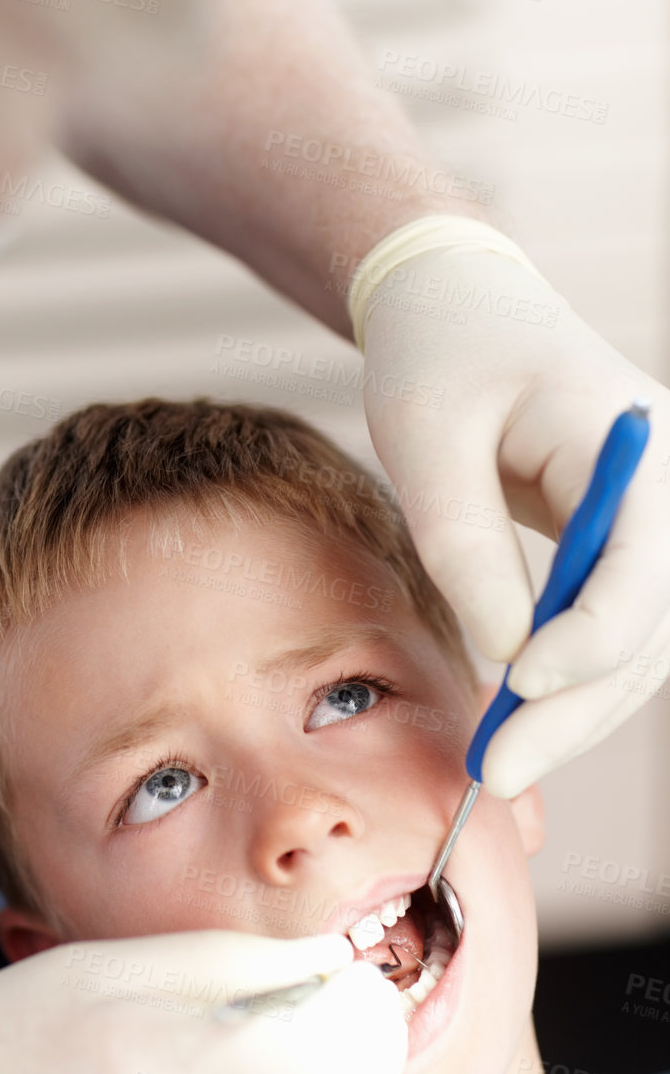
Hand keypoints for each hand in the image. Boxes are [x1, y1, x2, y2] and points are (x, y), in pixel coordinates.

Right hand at [0, 930, 405, 1073]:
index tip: (353, 985)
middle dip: (355, 1061)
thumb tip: (332, 958)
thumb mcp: (103, 965)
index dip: (361, 1012)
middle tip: (338, 1022)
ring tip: (292, 1071)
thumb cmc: (1, 1038)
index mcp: (153, 1057)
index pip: (329, 1051)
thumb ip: (228, 960)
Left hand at [359, 244, 669, 796]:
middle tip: (497, 773)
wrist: (456, 299)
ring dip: (576, 709)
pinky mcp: (627, 540)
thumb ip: (465, 543)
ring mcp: (657, 515)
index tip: (516, 686)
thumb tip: (506, 656)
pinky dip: (571, 678)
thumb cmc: (437, 352)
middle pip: (651, 624)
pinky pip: (616, 625)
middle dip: (578, 707)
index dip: (590, 642)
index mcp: (636, 442)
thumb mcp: (426, 437)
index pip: (644, 567)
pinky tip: (515, 717)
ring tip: (497, 764)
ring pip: (641, 642)